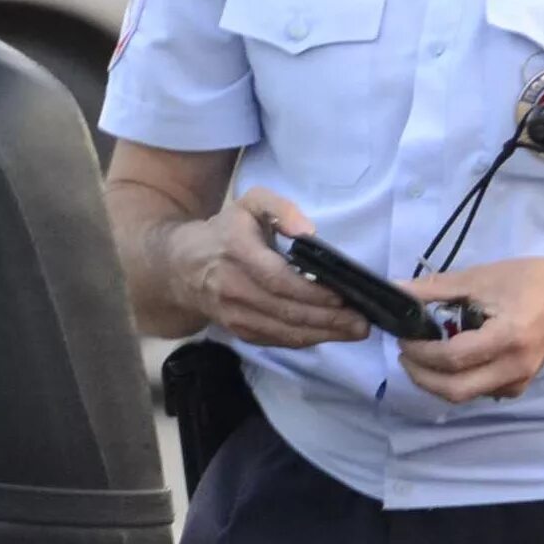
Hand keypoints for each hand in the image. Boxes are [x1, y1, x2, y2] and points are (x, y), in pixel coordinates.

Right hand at [172, 187, 369, 349]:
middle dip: (327, 319)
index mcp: (236, 251)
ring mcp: (233, 314)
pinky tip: (329, 334)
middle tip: (361, 321)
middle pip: (285, 310)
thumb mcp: (250, 203)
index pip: (277, 278)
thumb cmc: (226, 231)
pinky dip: (305, 339)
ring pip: (282, 330)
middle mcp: (232, 287)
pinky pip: (276, 340)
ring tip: (354, 331)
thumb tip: (308, 231)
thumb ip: (280, 208)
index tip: (342, 295)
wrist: (182, 267)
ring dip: (322, 334)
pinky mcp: (238, 330)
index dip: (311, 292)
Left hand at [395, 253, 543, 402]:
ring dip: (436, 381)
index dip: (420, 352)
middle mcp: (515, 368)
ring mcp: (519, 381)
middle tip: (406, 354)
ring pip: (466, 395)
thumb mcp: (478, 278)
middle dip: (422, 376)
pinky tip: (448, 361)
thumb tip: (395, 290)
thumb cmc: (528, 280)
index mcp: (508, 338)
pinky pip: (479, 392)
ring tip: (422, 355)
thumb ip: (433, 289)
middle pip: (456, 390)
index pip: (452, 358)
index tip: (403, 337)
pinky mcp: (519, 386)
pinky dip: (457, 381)